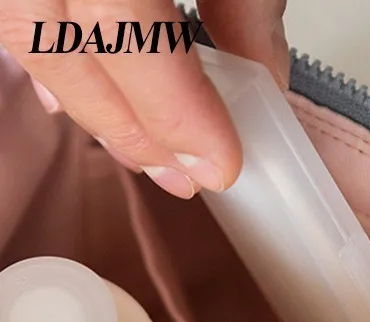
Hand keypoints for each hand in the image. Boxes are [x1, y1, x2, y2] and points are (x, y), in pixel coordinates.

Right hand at [0, 1, 287, 198]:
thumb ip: (246, 3)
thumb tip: (266, 80)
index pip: (125, 32)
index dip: (172, 109)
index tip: (219, 166)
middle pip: (60, 47)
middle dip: (129, 125)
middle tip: (184, 178)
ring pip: (27, 38)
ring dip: (91, 104)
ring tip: (145, 153)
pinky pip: (10, 17)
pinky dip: (51, 61)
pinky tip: (77, 99)